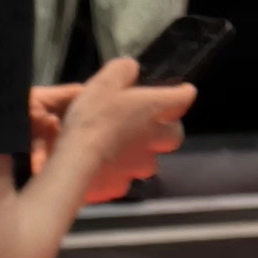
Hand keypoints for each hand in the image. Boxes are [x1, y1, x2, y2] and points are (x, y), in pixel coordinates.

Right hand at [32, 56, 186, 200]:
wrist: (74, 164)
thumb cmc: (93, 118)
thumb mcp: (105, 80)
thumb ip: (124, 70)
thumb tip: (131, 71)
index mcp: (155, 108)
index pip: (184, 97)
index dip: (182, 93)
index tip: (179, 92)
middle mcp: (154, 139)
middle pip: (175, 135)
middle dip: (167, 130)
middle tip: (149, 125)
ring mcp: (139, 166)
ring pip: (150, 162)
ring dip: (141, 156)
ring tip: (121, 151)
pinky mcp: (121, 187)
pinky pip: (125, 179)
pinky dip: (118, 173)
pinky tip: (102, 168)